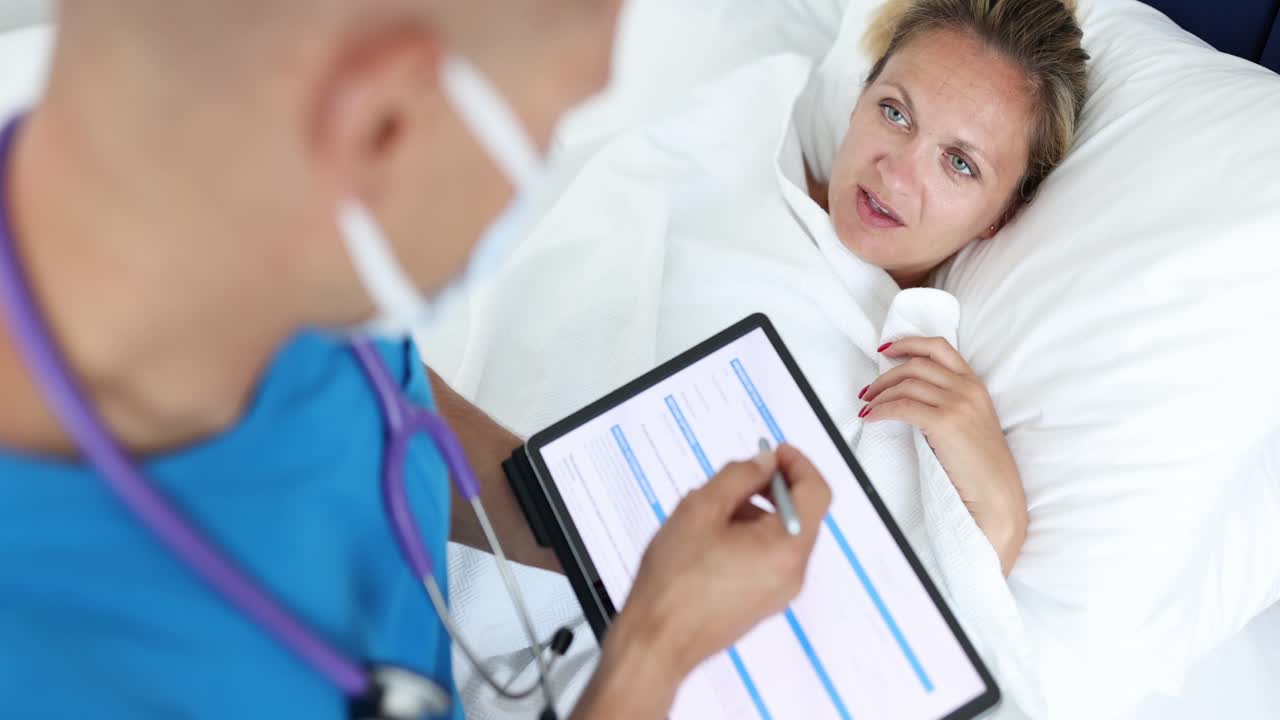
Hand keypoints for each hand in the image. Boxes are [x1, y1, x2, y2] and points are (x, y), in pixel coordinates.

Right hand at [575, 446, 831, 717]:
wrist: (657, 641)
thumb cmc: (675, 578)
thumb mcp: (701, 509)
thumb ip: (739, 476)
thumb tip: (764, 463)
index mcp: (786, 547)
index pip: (816, 492)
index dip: (797, 463)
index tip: (771, 452)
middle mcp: (792, 572)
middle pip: (800, 514)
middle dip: (771, 488)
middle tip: (735, 478)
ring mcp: (779, 592)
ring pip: (782, 536)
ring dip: (757, 513)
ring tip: (711, 512)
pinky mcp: (762, 603)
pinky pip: (769, 559)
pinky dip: (751, 538)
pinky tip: (710, 539)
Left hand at [860, 337, 1025, 574]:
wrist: (996, 494)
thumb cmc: (980, 465)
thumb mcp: (971, 422)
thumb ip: (948, 401)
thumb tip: (908, 394)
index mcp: (975, 384)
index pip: (939, 347)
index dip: (909, 343)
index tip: (886, 350)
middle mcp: (968, 388)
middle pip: (916, 364)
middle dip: (885, 375)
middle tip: (868, 391)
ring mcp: (958, 404)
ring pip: (907, 384)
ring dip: (880, 394)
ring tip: (868, 407)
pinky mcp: (945, 423)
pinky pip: (902, 407)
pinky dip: (881, 410)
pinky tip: (872, 418)